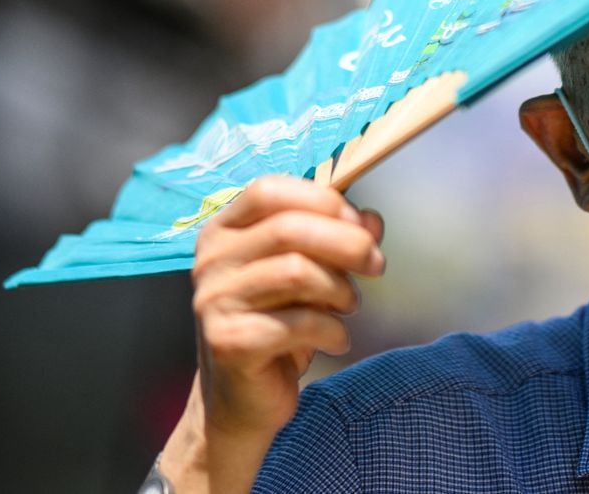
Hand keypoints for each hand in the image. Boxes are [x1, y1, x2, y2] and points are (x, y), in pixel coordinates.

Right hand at [161, 175, 384, 492]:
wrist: (242, 399)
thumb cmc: (276, 325)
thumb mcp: (308, 274)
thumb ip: (335, 240)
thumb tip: (372, 221)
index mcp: (223, 231)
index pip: (268, 190)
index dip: (322, 201)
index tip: (360, 224)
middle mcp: (212, 261)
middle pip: (289, 228)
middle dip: (348, 243)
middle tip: (376, 265)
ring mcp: (215, 301)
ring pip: (297, 272)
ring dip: (341, 290)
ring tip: (349, 306)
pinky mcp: (229, 341)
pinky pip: (299, 322)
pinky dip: (332, 330)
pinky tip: (336, 340)